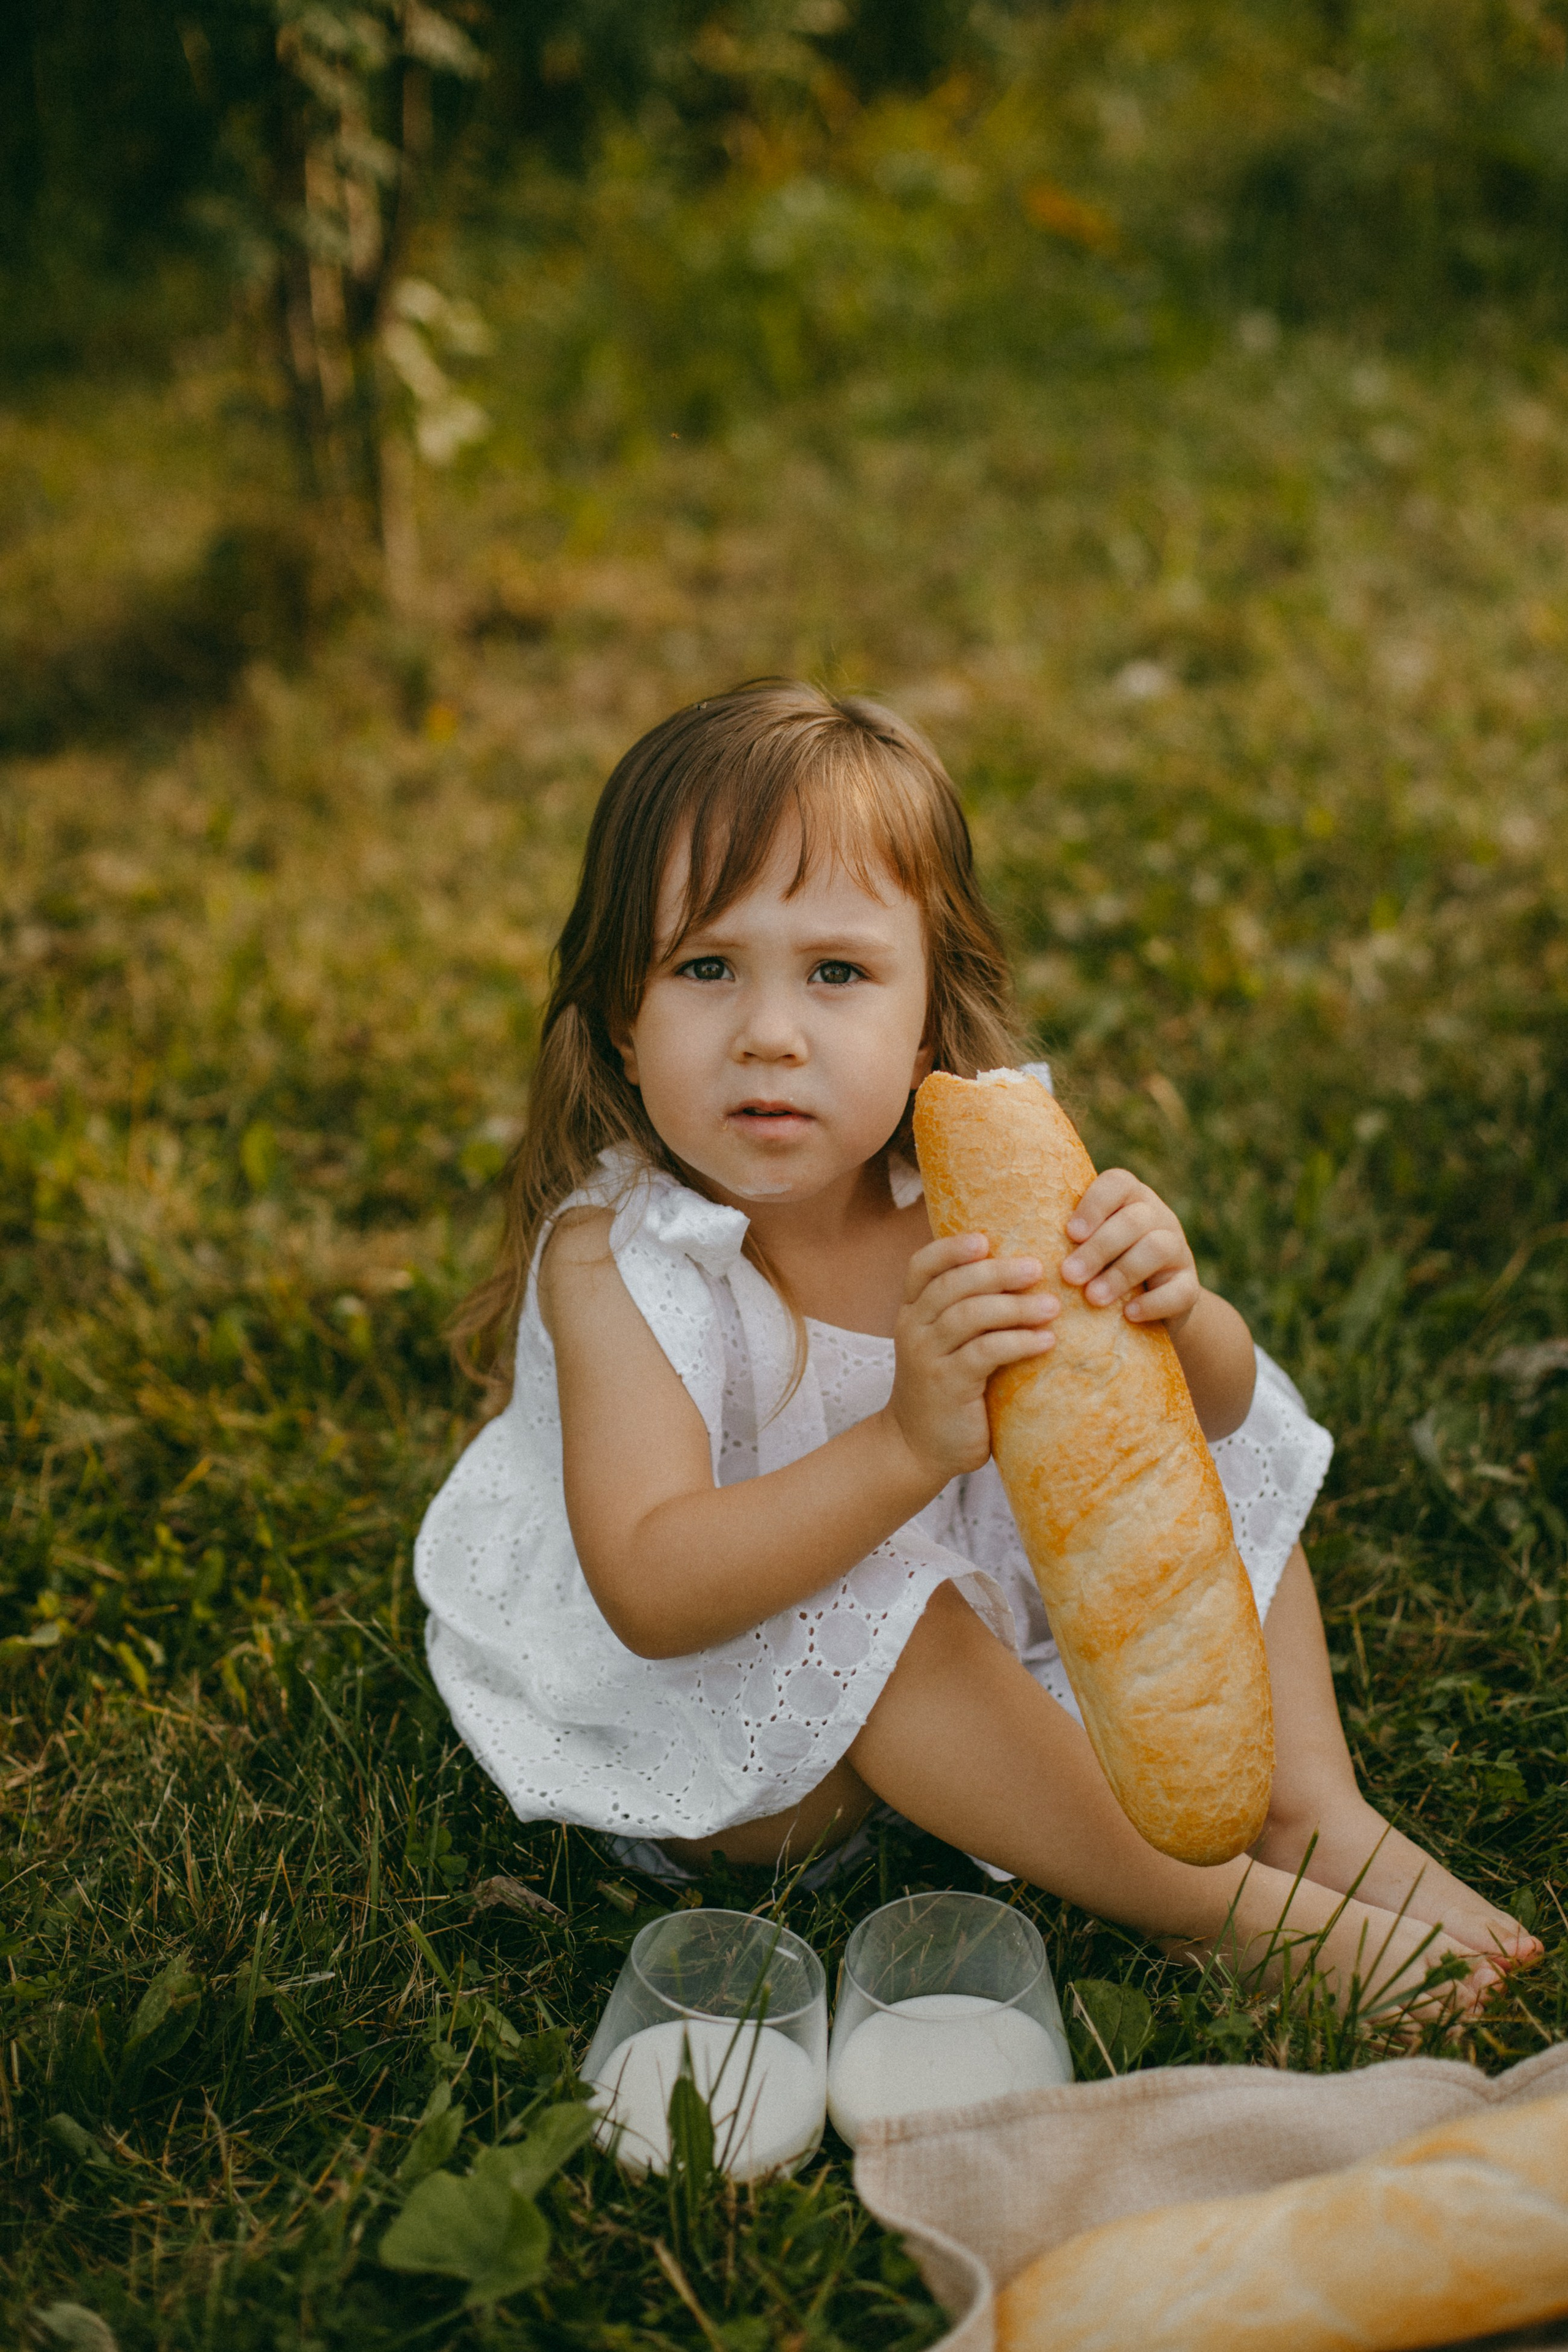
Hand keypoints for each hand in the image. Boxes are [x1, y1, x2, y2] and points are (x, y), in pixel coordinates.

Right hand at [885, 1233, 1058, 1484]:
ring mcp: (927, 1356)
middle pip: (953, 1285)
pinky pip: (986, 1352)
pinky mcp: (947, 1385)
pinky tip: (1046, 1341)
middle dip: (998, 1272)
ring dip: (1016, 1307)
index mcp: (912, 1311)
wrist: (916, 1447)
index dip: (952, 1248)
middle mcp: (913, 1328)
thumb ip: (966, 1312)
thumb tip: (1020, 1274)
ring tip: (1052, 1307)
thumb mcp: (944, 1344)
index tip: (985, 1239)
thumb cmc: (944, 1388)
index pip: (922, 1265)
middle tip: (1037, 1269)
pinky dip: (1019, 1342)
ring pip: (970, 1315)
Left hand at [1060, 1170, 1199, 1331]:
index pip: (1117, 1183)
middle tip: (1069, 1275)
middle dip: (1098, 1248)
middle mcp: (1157, 1216)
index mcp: (1129, 1198)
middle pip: (1133, 1220)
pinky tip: (1129, 1315)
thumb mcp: (1084, 1245)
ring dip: (1122, 1273)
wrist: (1148, 1306)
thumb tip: (1005, 1244)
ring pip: (1158, 1248)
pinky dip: (1154, 1303)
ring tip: (1092, 1298)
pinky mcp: (1189, 1285)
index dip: (1094, 1205)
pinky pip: (1181, 1289)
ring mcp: (1178, 1249)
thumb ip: (1060, 1237)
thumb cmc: (1099, 1267)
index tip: (1070, 1233)